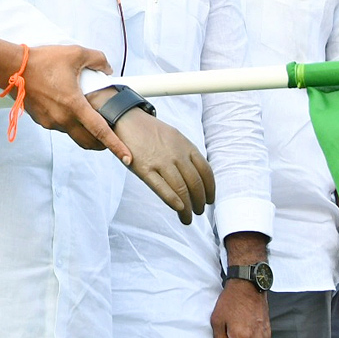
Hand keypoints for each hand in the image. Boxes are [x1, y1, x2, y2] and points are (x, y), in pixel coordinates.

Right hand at [21, 46, 131, 163]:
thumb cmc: (41, 61)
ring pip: (73, 133)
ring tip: (90, 117)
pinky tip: (69, 108)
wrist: (11, 69)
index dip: (116, 145)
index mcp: (74, 105)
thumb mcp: (75, 53)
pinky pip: (60, 126)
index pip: (100, 131)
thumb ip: (97, 59)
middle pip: (88, 140)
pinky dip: (69, 122)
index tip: (127, 156)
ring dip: (84, 130)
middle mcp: (62, 119)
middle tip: (111, 139)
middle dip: (102, 144)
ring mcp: (50, 122)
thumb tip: (107, 68)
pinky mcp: (41, 121)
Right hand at [113, 109, 214, 223]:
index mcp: (186, 146)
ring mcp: (161, 161)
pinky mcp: (144, 168)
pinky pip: (161, 188)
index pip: (206, 171)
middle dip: (200, 201)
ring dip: (188, 207)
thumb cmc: (151, 132)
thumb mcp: (175, 137)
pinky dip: (173, 201)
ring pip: (181, 188)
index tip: (210, 199)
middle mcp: (176, 154)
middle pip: (195, 183)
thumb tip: (198, 175)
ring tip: (188, 218)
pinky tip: (179, 209)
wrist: (128, 119)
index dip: (210, 188)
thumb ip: (186, 154)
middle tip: (200, 211)